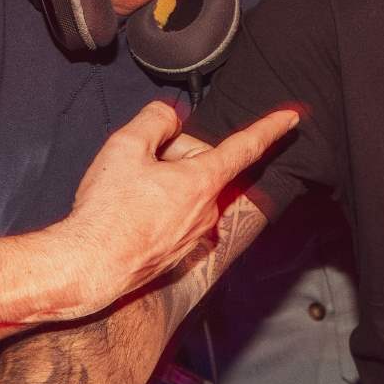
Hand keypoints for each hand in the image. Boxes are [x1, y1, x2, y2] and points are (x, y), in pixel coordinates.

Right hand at [55, 100, 296, 319]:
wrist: (89, 267)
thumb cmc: (107, 212)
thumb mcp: (126, 146)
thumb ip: (155, 120)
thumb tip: (170, 117)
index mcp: (202, 182)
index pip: (245, 147)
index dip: (270, 128)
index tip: (293, 118)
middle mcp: (207, 211)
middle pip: (199, 164)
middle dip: (172, 155)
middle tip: (135, 165)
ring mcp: (194, 234)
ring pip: (184, 190)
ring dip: (161, 183)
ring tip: (126, 195)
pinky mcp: (179, 252)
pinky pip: (174, 214)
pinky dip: (155, 207)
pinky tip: (129, 214)